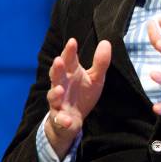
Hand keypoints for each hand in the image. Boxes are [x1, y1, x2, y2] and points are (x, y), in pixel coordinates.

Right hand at [44, 38, 111, 157]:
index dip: (69, 52)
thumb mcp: (95, 78)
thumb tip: (106, 42)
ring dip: (55, 93)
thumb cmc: (83, 94)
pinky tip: (66, 120)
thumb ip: (100, 62)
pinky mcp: (60, 118)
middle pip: (56, 76)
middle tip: (58, 60)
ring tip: (60, 89)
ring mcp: (58, 102)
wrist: (72, 120)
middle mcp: (61, 85)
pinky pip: (59, 119)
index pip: (68, 60)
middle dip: (56, 69)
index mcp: (70, 74)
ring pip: (53, 96)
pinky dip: (62, 119)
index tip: (72, 41)